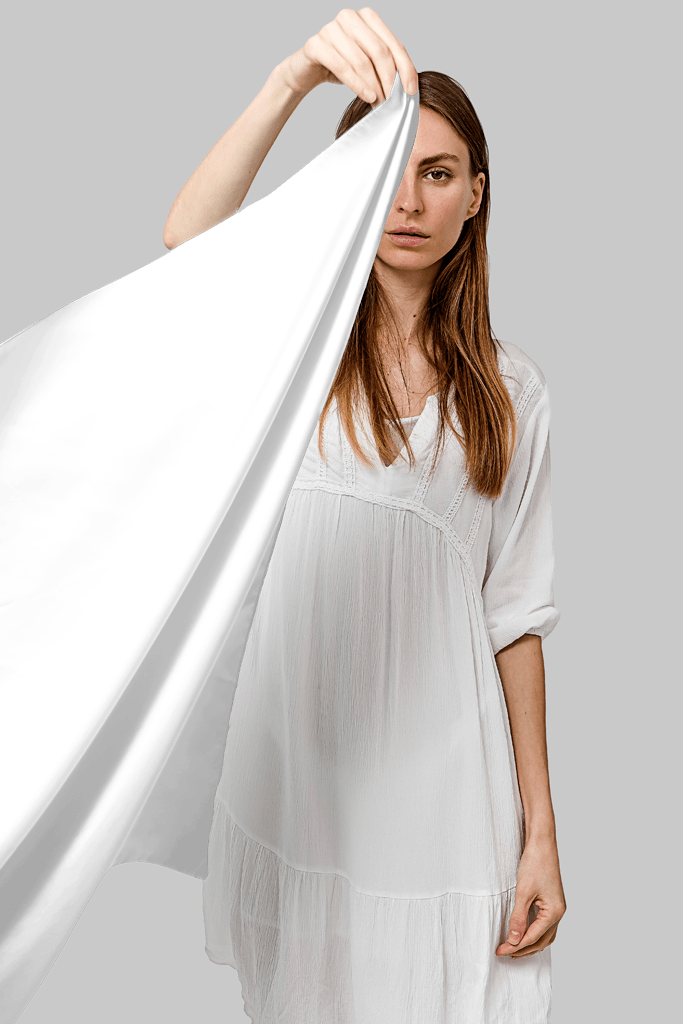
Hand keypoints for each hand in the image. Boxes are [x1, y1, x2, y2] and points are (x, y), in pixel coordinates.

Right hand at [279, 7, 417, 107]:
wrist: (306, 71)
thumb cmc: (341, 67)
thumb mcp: (368, 66)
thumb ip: (386, 68)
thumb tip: (410, 90)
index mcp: (368, 17)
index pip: (394, 45)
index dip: (406, 70)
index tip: (411, 94)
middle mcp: (350, 17)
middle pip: (380, 52)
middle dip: (389, 81)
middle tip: (394, 104)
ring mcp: (331, 28)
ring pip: (362, 61)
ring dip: (374, 87)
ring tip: (379, 105)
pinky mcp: (315, 44)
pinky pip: (342, 67)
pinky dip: (357, 85)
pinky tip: (367, 97)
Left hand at [495, 835, 566, 957]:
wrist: (542, 843)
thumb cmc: (535, 863)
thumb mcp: (523, 892)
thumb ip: (518, 917)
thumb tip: (513, 939)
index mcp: (554, 912)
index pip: (532, 937)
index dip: (514, 946)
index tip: (500, 951)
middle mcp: (559, 913)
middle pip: (541, 941)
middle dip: (523, 949)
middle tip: (504, 952)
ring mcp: (557, 907)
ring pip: (545, 935)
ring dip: (530, 943)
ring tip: (513, 948)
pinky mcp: (552, 901)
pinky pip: (544, 924)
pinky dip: (534, 932)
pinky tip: (523, 932)